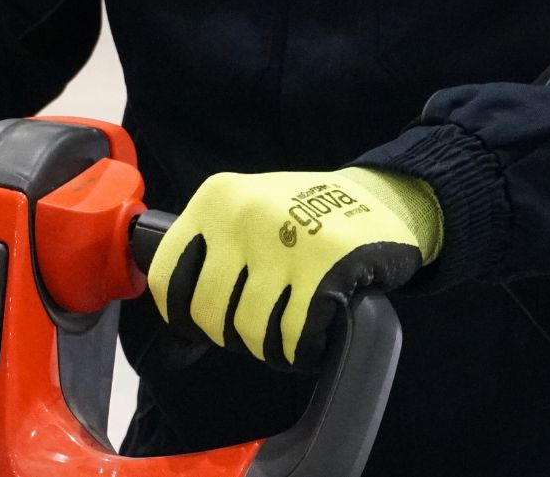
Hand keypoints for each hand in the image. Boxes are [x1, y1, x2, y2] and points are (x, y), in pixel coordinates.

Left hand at [147, 167, 441, 370]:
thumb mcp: (244, 220)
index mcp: (215, 200)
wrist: (381, 197)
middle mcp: (243, 214)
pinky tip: (309, 343)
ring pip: (250, 328)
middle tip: (254, 332)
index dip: (179, 315)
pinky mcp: (327, 266)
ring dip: (268, 349)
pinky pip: (294, 335)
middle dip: (231, 336)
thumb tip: (173, 350)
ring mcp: (285, 239)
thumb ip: (207, 269)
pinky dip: (299, 352)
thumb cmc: (302, 218)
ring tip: (285, 339)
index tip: (199, 328)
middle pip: (208, 311)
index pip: (168, 275)